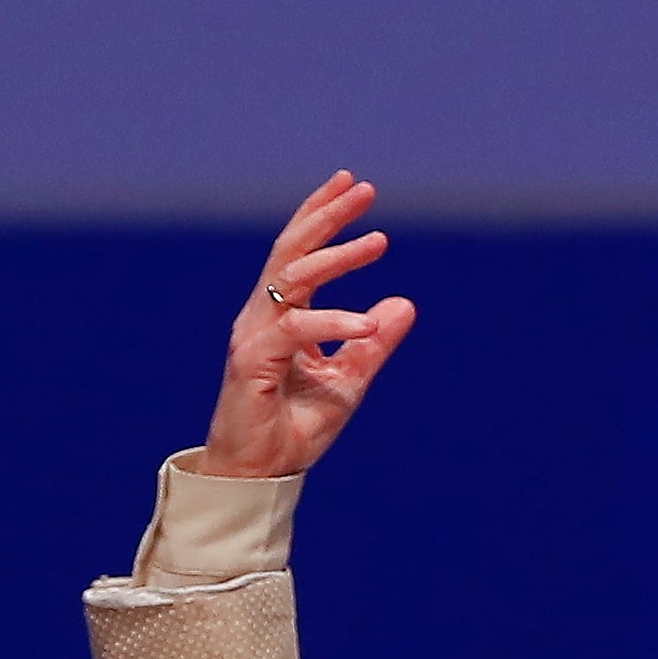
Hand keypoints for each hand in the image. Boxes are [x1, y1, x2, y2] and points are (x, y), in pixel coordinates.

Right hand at [202, 171, 415, 479]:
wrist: (261, 474)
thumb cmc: (295, 427)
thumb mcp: (348, 380)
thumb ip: (372, 344)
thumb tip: (405, 304)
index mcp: (280, 314)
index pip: (299, 252)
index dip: (322, 215)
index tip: (351, 184)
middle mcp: (263, 315)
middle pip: (293, 250)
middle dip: (328, 216)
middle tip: (364, 190)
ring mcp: (254, 335)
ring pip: (294, 279)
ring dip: (337, 257)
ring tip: (379, 242)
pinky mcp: (252, 360)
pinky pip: (297, 330)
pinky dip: (335, 322)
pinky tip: (368, 323)